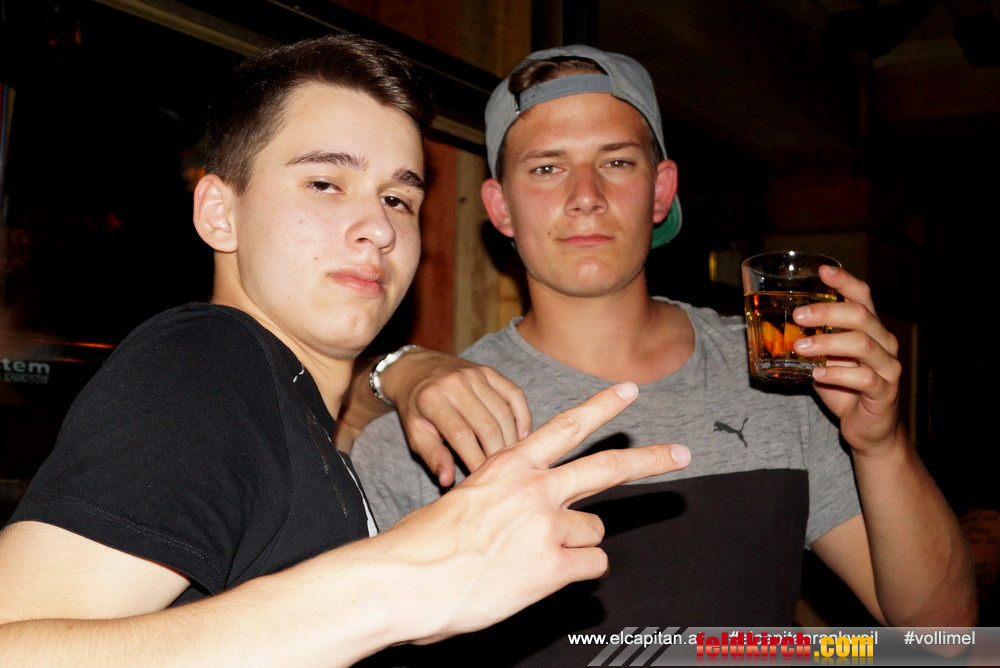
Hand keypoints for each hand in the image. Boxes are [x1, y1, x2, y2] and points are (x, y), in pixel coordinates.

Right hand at [378, 382, 690, 642]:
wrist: (409, 579)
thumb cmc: (426, 544)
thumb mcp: (463, 499)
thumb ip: (502, 496)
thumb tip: (520, 508)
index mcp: (509, 466)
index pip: (566, 426)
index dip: (602, 407)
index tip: (628, 391)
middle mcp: (535, 490)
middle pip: (607, 467)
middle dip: (650, 459)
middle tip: (680, 453)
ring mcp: (548, 526)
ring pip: (594, 530)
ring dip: (575, 543)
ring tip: (539, 555)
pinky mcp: (553, 565)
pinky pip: (590, 566)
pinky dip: (574, 572)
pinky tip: (543, 574)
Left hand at [379, 348, 531, 485]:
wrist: (418, 369)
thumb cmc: (416, 408)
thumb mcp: (415, 433)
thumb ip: (433, 456)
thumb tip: (448, 481)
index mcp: (432, 399)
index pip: (460, 435)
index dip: (474, 459)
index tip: (481, 477)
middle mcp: (456, 383)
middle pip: (486, 425)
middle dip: (496, 453)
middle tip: (500, 472)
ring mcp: (475, 374)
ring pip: (503, 412)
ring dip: (511, 438)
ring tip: (512, 458)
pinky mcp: (490, 372)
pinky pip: (514, 394)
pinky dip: (522, 416)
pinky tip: (521, 436)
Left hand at [790, 265, 902, 451]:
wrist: (869, 428)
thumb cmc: (845, 388)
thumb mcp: (824, 359)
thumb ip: (810, 342)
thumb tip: (772, 328)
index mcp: (870, 329)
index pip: (863, 296)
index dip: (845, 281)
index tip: (822, 270)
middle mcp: (884, 343)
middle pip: (861, 315)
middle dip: (827, 311)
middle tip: (798, 315)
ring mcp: (888, 367)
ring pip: (863, 344)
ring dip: (827, 342)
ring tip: (800, 347)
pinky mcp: (884, 392)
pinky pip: (864, 378)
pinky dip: (837, 374)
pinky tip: (817, 375)